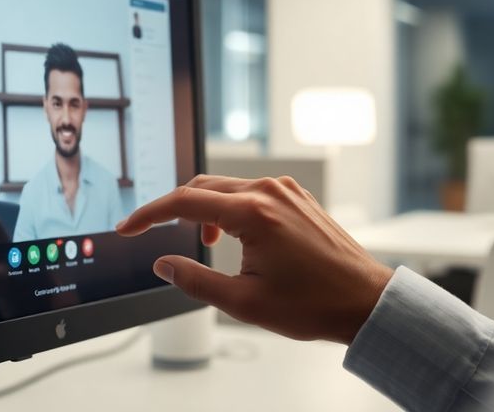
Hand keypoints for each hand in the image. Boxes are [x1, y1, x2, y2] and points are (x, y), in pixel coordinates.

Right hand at [115, 175, 392, 344]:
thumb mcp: (243, 302)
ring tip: (203, 245)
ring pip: (225, 188)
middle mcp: (269, 191)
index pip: (184, 202)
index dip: (149, 215)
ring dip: (204, 211)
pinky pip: (250, 192)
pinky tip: (232, 236)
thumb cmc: (314, 305)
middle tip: (153, 233)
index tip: (129, 227)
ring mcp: (286, 190)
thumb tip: (164, 265)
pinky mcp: (296, 196)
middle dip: (173, 210)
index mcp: (253, 213)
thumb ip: (195, 281)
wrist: (365, 301)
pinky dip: (229, 208)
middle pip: (201, 187)